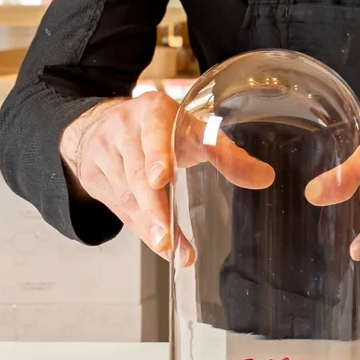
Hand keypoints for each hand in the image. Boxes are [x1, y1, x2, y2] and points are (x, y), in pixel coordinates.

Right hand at [59, 91, 275, 262]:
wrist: (106, 125)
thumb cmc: (163, 129)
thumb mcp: (195, 132)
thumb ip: (227, 154)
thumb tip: (265, 177)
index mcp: (153, 111)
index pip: (155, 133)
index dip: (158, 155)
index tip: (160, 178)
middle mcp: (125, 129)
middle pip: (138, 173)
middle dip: (155, 209)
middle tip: (168, 239)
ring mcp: (105, 152)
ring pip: (128, 196)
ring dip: (151, 226)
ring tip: (171, 248)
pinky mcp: (93, 176)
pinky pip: (119, 208)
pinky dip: (141, 229)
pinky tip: (159, 245)